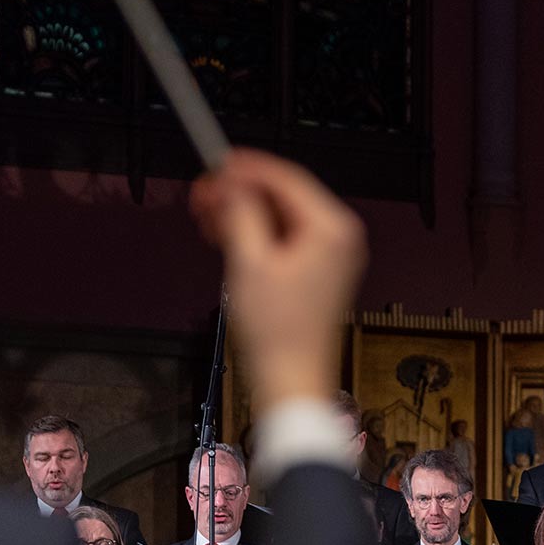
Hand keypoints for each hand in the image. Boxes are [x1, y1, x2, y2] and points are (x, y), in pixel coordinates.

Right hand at [191, 149, 366, 411]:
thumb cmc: (278, 334)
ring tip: (207, 219)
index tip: (214, 163)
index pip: (285, 177)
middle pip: (282, 195)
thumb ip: (241, 212)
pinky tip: (227, 238)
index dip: (244, 168)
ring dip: (243, 213)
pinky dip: (256, 234)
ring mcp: (331, 256)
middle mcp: (340, 238)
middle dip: (239, 193)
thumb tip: (232, 182)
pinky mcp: (319, 273)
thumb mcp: (248, 262)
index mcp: (332, 229)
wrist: (292, 381)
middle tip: (203, 195)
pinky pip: (285, 239)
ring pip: (280, 217)